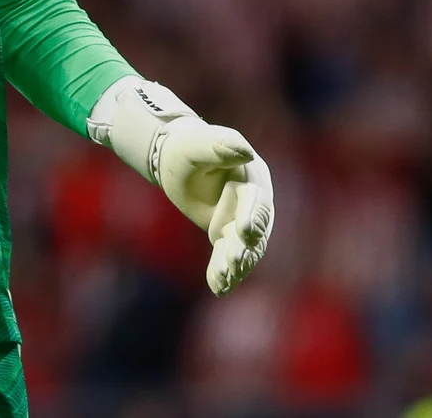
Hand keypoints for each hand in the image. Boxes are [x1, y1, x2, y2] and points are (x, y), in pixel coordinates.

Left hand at [154, 117, 275, 294]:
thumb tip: (247, 151)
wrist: (175, 160)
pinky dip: (222, 270)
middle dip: (244, 247)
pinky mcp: (227, 233)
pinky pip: (226, 254)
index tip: (246, 232)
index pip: (256, 199)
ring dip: (235, 264)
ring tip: (224, 281)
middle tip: (233, 264)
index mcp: (252, 176)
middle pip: (254, 228)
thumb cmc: (187, 147)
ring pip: (242, 247)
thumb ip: (221, 146)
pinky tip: (218, 288)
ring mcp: (242, 219)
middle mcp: (254, 200)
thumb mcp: (198, 144)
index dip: (253, 215)